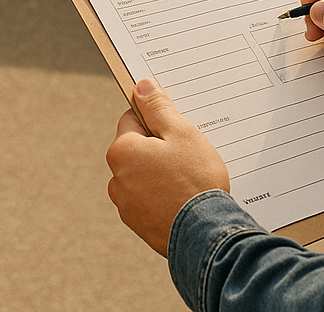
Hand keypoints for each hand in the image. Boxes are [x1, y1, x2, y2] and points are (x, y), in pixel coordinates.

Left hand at [106, 78, 229, 256]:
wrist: (206, 235)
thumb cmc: (194, 182)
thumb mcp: (180, 132)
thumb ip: (158, 107)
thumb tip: (142, 87)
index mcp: (122, 152)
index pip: (132, 119)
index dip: (156, 121)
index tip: (174, 130)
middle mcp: (117, 179)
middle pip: (138, 149)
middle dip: (159, 149)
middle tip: (186, 156)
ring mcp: (127, 205)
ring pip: (144, 175)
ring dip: (161, 173)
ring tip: (187, 181)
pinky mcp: (140, 225)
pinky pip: (150, 198)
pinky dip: (163, 195)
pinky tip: (184, 199)